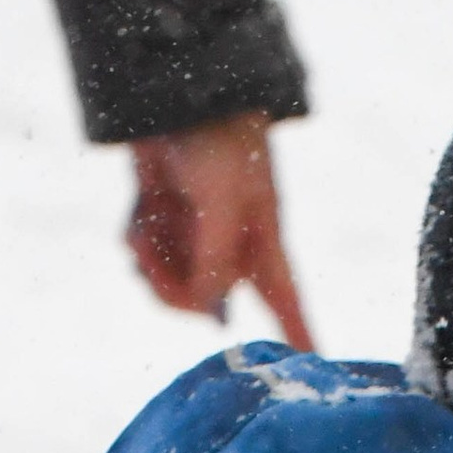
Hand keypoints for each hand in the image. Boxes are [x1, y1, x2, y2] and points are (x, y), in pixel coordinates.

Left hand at [126, 109, 312, 349]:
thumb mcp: (221, 204)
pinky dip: (137, 239)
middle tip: (146, 256)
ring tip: (144, 227)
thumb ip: (216, 261)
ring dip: (150, 260)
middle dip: (171, 285)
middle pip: (204, 303)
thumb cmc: (217, 140)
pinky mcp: (167, 218)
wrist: (174, 91)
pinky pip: (148, 255)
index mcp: (261, 244)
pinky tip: (139, 215)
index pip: (287, 302)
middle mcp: (232, 246)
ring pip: (170, 282)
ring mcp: (197, 234)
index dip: (300, 335)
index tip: (315, 361)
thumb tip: (208, 309)